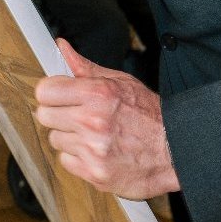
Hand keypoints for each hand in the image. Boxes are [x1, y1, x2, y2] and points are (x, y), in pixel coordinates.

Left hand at [34, 39, 178, 199]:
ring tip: (93, 134)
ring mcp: (93, 149)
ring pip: (55, 139)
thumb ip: (86, 67)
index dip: (51, 92)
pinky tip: (96, 151)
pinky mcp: (95, 173)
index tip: (59, 96)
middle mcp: (92, 121)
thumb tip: (62, 47)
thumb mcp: (120, 82)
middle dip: (58, 114)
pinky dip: (78, 157)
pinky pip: (66, 161)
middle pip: (44, 115)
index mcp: (97, 93)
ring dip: (70, 137)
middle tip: (77, 115)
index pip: (44, 91)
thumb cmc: (149, 114)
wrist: (176, 151)